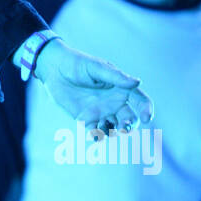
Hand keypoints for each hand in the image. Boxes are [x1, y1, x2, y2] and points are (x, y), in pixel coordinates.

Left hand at [32, 38, 153, 132]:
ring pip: (115, 128)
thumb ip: (116, 77)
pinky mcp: (87, 120)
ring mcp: (101, 112)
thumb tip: (138, 81)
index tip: (148, 117)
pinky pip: (97, 132)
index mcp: (121, 88)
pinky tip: (95, 135)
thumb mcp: (97, 68)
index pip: (140, 101)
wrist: (53, 69)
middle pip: (130, 119)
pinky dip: (98, 136)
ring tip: (107, 129)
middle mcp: (114, 102)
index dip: (147, 109)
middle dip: (130, 125)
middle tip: (124, 127)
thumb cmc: (77, 64)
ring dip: (114, 132)